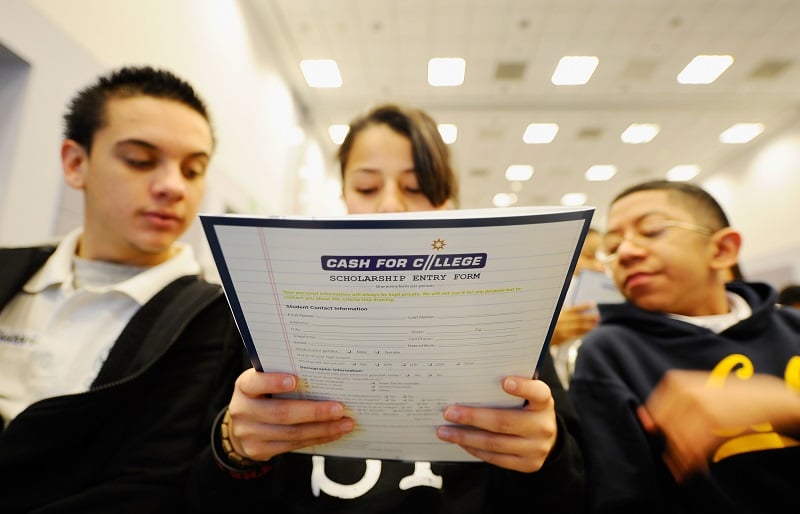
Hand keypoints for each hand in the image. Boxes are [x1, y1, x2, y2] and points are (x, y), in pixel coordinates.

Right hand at [226, 369, 353, 461]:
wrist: (241, 425)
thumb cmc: (262, 395)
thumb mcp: (264, 382)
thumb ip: (282, 377)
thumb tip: (322, 377)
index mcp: (244, 387)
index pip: (255, 383)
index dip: (273, 382)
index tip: (294, 380)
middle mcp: (243, 410)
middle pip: (281, 413)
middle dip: (314, 412)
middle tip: (339, 409)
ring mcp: (249, 433)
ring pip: (291, 433)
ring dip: (322, 429)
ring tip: (344, 424)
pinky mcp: (258, 450)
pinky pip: (292, 445)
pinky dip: (316, 439)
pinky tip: (332, 433)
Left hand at [435, 376, 556, 472]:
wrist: (548, 438)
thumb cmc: (529, 409)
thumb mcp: (528, 396)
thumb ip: (511, 387)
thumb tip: (473, 381)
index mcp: (544, 403)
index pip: (538, 393)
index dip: (523, 387)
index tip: (505, 382)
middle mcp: (543, 426)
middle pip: (503, 422)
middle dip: (472, 417)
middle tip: (449, 413)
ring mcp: (536, 448)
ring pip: (494, 443)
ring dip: (465, 437)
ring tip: (445, 431)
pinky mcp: (527, 464)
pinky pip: (495, 458)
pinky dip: (475, 449)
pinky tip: (461, 441)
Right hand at [550, 303, 598, 345]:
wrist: (540, 335)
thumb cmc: (548, 324)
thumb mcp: (552, 314)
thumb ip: (560, 308)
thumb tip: (567, 303)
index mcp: (560, 313)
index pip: (574, 308)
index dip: (584, 306)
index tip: (593, 304)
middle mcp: (561, 320)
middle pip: (578, 319)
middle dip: (589, 318)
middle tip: (598, 317)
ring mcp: (561, 329)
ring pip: (578, 328)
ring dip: (588, 327)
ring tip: (596, 326)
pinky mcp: (562, 338)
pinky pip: (574, 336)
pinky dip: (582, 334)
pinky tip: (588, 333)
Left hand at [638, 369, 799, 482]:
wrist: (761, 397)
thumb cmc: (723, 397)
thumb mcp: (694, 390)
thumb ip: (668, 403)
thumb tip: (643, 421)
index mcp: (675, 381)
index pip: (654, 413)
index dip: (656, 432)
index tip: (661, 444)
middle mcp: (684, 392)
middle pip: (664, 428)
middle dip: (667, 448)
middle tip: (672, 463)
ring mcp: (699, 406)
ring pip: (677, 440)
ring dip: (679, 460)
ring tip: (683, 470)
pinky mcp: (714, 421)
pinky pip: (694, 447)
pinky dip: (692, 462)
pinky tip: (697, 467)